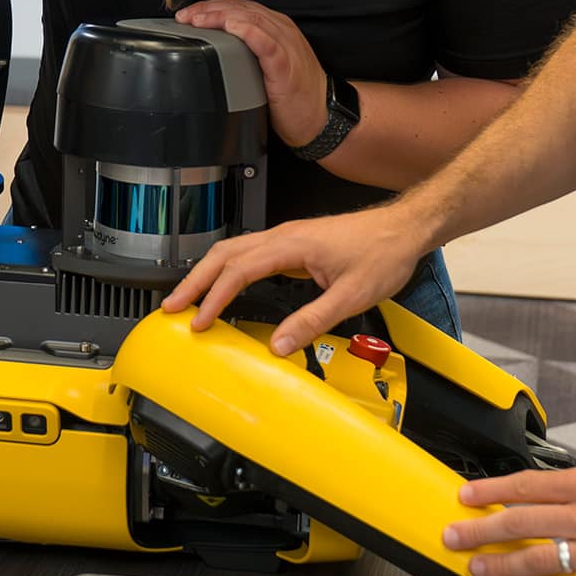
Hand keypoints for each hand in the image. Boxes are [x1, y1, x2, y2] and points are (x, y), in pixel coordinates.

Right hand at [159, 204, 427, 354]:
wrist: (404, 230)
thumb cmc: (383, 253)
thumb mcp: (351, 296)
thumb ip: (312, 321)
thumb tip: (278, 346)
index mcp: (291, 244)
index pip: (239, 271)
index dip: (214, 297)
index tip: (199, 321)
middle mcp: (283, 236)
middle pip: (224, 255)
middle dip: (194, 281)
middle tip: (171, 307)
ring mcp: (287, 238)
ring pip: (233, 251)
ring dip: (207, 274)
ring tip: (188, 299)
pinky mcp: (293, 244)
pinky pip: (249, 254)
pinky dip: (228, 271)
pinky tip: (224, 286)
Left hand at [176, 0, 326, 147]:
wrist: (322, 118)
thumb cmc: (295, 96)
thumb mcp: (267, 66)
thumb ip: (247, 52)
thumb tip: (215, 49)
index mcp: (275, 28)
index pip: (239, 7)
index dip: (211, 6)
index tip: (188, 14)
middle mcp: (281, 31)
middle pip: (241, 8)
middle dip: (209, 9)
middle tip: (185, 17)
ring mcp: (285, 46)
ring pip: (251, 19)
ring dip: (221, 17)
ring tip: (198, 20)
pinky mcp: (286, 65)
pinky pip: (267, 43)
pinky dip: (248, 32)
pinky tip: (232, 27)